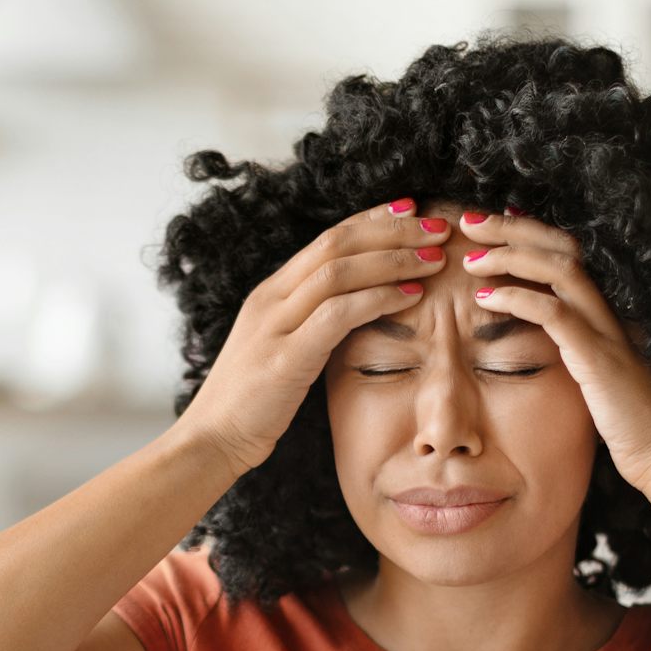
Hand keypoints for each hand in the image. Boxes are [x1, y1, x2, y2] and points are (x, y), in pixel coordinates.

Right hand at [178, 197, 452, 477]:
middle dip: (392, 229)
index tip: (412, 210)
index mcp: (271, 293)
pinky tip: (411, 296)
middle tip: (438, 226)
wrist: (212, 440)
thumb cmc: (254, 403)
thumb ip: (314, 325)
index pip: (327, 238)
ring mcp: (274, 325)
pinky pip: (337, 314)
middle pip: (337, 243)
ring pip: (339, 270)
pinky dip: (378, 299)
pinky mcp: (284, 358)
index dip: (373, 219)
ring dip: (394, 260)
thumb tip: (361, 309)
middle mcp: (271, 298)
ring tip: (434, 258)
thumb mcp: (285, 351)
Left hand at [457, 207, 650, 492]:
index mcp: (605, 319)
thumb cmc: (636, 430)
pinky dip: (516, 298)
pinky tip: (485, 298)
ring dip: (510, 255)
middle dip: (513, 229)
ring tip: (471, 256)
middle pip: (562, 248)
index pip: (567, 258)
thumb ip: (579, 362)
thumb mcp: (600, 385)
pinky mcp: (599, 358)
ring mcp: (605, 333)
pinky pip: (554, 313)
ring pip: (558, 269)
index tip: (492, 232)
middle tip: (471, 222)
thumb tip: (552, 357)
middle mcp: (607, 315)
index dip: (530, 237)